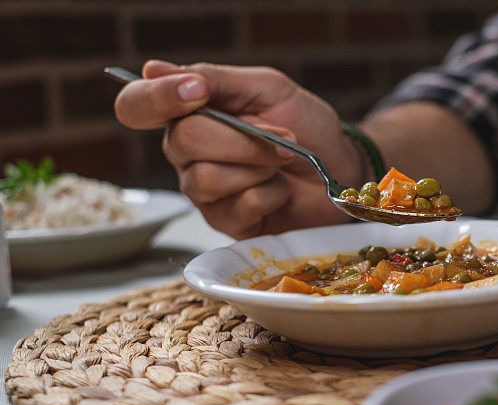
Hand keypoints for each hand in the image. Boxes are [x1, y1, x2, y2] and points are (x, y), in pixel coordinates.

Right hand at [114, 60, 362, 237]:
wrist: (342, 168)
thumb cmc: (306, 126)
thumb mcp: (267, 88)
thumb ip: (216, 79)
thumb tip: (155, 69)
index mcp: (188, 113)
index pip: (137, 106)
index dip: (156, 98)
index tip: (198, 93)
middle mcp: (185, 153)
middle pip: (182, 142)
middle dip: (243, 139)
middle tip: (281, 137)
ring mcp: (202, 191)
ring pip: (208, 179)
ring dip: (259, 166)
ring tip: (283, 162)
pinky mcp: (226, 223)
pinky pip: (237, 207)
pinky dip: (270, 194)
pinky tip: (280, 190)